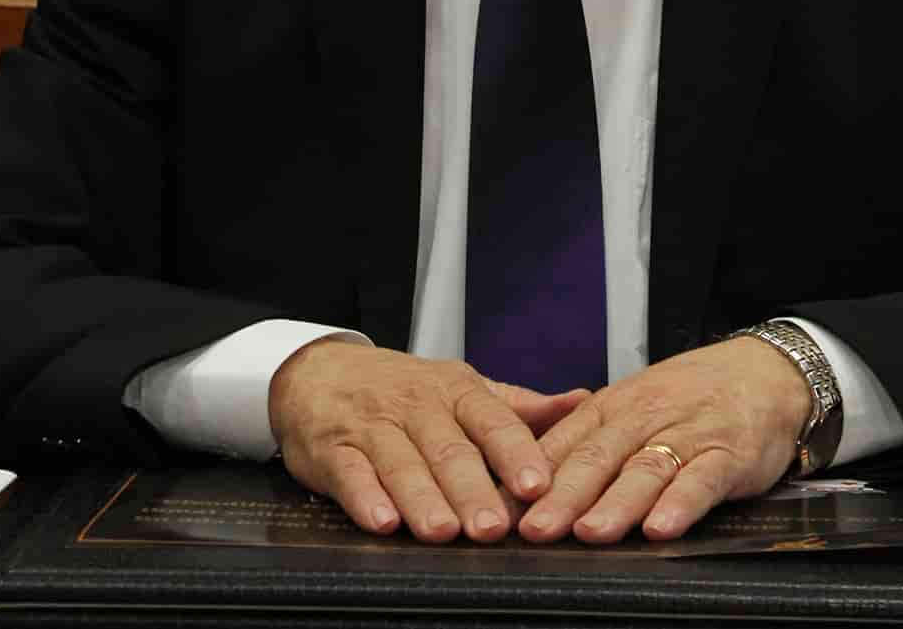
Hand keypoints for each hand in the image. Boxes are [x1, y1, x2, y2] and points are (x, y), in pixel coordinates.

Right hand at [267, 339, 587, 542]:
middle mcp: (416, 406)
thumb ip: (519, 405)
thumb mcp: (461, 388)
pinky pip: (350, 473)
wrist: (319, 371)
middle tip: (495, 527)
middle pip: (448, 449)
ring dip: (423, 499)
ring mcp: (373, 427)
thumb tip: (583, 402)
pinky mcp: (333, 450)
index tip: (539, 485)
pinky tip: (382, 521)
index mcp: (455, 391)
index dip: (515, 453)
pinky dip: (365, 498)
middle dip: (473, 489)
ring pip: (401, 463)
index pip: (492, 420)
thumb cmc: (401, 389)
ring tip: (444, 531)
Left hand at [516, 336, 810, 542]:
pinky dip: (680, 504)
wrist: (764, 372)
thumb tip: (522, 488)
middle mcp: (643, 417)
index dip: (530, 478)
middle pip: (597, 457)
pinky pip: (701, 479)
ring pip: (645, 469)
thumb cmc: (687, 398)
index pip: (562, 444)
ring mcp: (687, 434)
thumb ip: (585, 445)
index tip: (503, 508)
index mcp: (611, 408)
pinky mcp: (728, 453)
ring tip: (590, 533)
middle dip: (563, 496)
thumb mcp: (630, 409)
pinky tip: (661, 528)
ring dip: (616, 503)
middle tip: (533, 529)